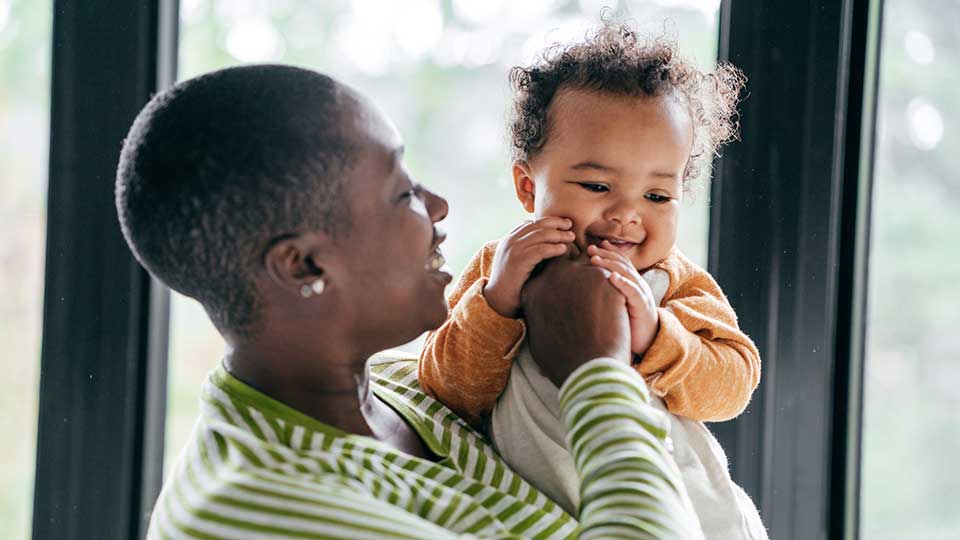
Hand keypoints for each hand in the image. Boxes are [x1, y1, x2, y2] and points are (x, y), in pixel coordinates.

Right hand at [484, 217, 575, 317]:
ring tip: (571, 237)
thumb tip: (547, 245)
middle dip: (556, 223)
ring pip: (540, 235)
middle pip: (537, 225)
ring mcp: (513, 250)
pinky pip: (540, 250)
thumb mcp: (519, 262)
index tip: (563, 224)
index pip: (531, 223)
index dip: (548, 221)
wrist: (499, 300)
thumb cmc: (513, 284)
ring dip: (558, 234)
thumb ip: (528, 251)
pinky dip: (554, 248)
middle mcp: (510, 241)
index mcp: (510, 240)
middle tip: (570, 225)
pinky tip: (563, 249)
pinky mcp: (519, 261)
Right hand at [520, 257, 630, 385]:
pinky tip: (619, 304)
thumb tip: (537, 319)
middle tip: (592, 292)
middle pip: (569, 265)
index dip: (562, 283)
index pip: (548, 274)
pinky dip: (616, 287)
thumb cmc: (563, 362)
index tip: (571, 295)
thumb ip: (538, 321)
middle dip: (580, 276)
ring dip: (598, 281)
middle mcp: (552, 276)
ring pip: (592, 268)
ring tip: (608, 300)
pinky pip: (610, 275)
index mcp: (533, 289)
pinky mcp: (602, 278)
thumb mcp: (538, 340)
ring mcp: (577, 274)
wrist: (589, 368)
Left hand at [587, 241, 659, 355]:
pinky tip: (612, 276)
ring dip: (610, 264)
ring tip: (594, 259)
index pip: (621, 261)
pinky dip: (622, 283)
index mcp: (631, 282)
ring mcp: (641, 293)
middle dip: (605, 254)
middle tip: (589, 248)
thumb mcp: (618, 303)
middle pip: (621, 263)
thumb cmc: (629, 323)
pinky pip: (633, 291)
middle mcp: (637, 284)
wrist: (648, 342)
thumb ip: (608, 292)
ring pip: (626, 273)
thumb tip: (588, 285)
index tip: (593, 245)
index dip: (609, 251)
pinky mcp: (642, 306)